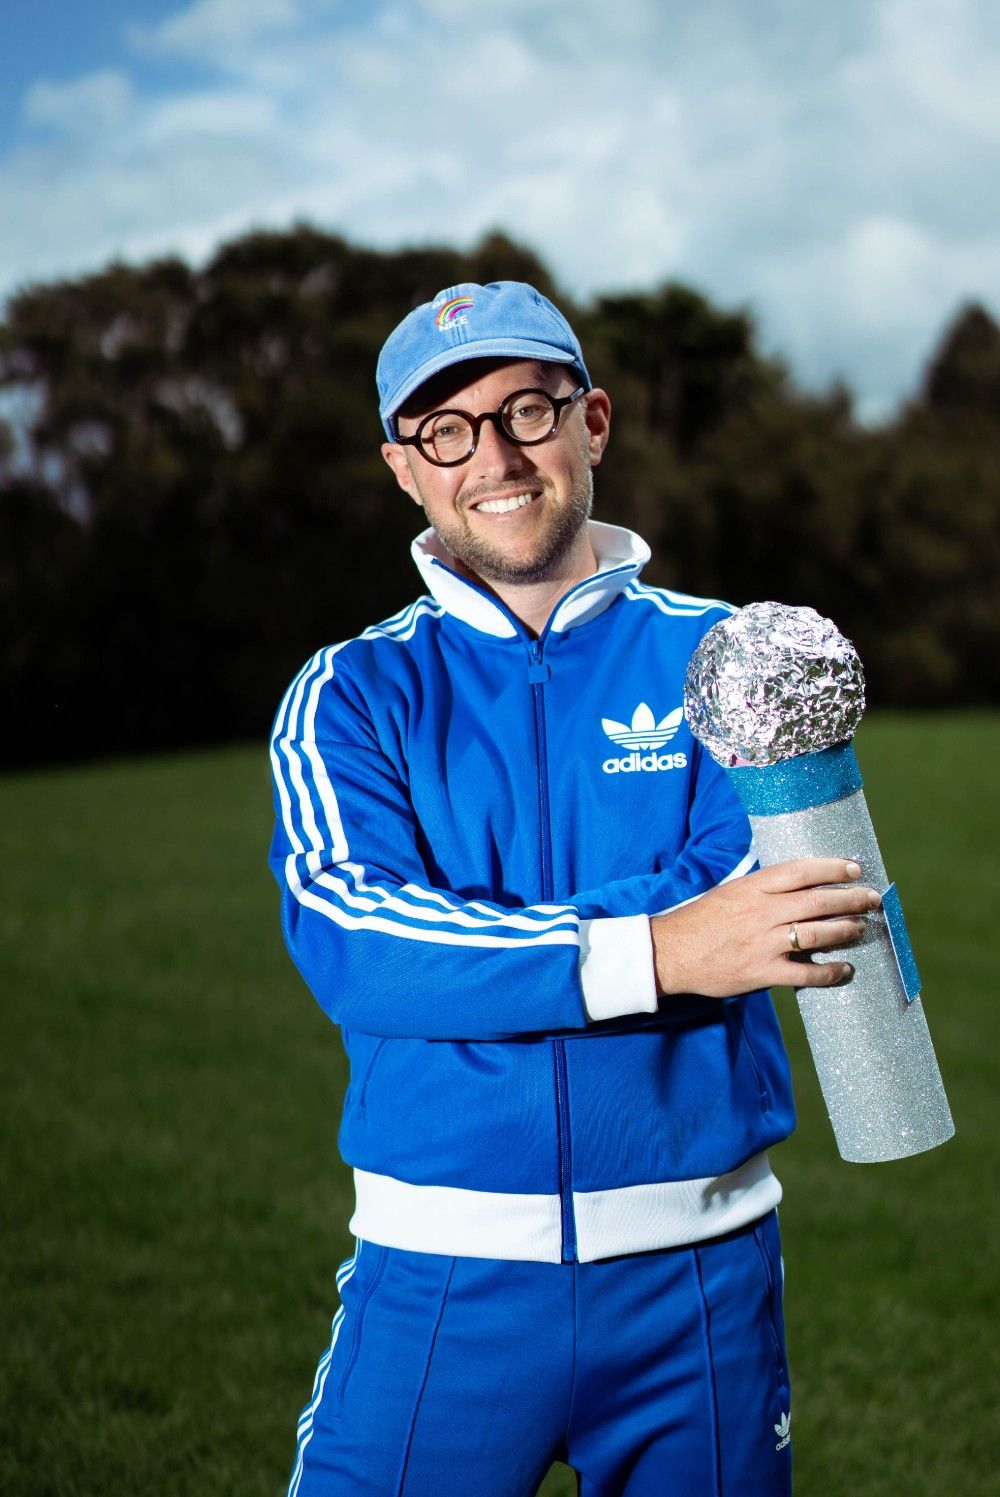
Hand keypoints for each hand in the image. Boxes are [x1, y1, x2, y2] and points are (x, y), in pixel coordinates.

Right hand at [650, 858, 880, 997]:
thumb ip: (762, 888)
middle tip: (872, 899)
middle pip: (816, 901)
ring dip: (845, 930)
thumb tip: (799, 883)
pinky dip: (829, 972)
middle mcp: (760, 912)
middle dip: (851, 899)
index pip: (801, 871)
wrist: (670, 953)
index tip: (854, 869)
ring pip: (816, 933)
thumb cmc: (700, 921)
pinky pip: (804, 973)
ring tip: (862, 928)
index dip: (832, 868)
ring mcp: (761, 943)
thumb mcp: (729, 892)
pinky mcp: (760, 972)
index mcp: (752, 887)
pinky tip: (844, 969)